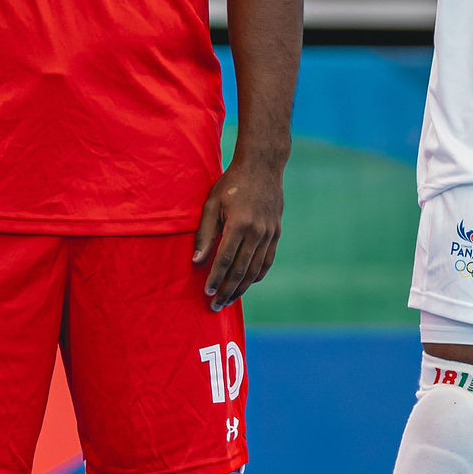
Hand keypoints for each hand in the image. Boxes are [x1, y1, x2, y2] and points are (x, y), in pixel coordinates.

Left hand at [193, 149, 282, 308]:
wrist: (263, 166)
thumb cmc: (232, 184)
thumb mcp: (212, 204)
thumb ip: (205, 234)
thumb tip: (197, 262)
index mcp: (239, 224)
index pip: (225, 260)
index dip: (215, 279)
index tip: (207, 294)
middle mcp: (257, 232)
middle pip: (241, 270)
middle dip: (227, 290)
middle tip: (216, 306)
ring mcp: (270, 234)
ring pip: (255, 270)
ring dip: (241, 288)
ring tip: (229, 300)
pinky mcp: (276, 233)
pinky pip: (267, 261)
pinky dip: (256, 276)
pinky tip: (246, 284)